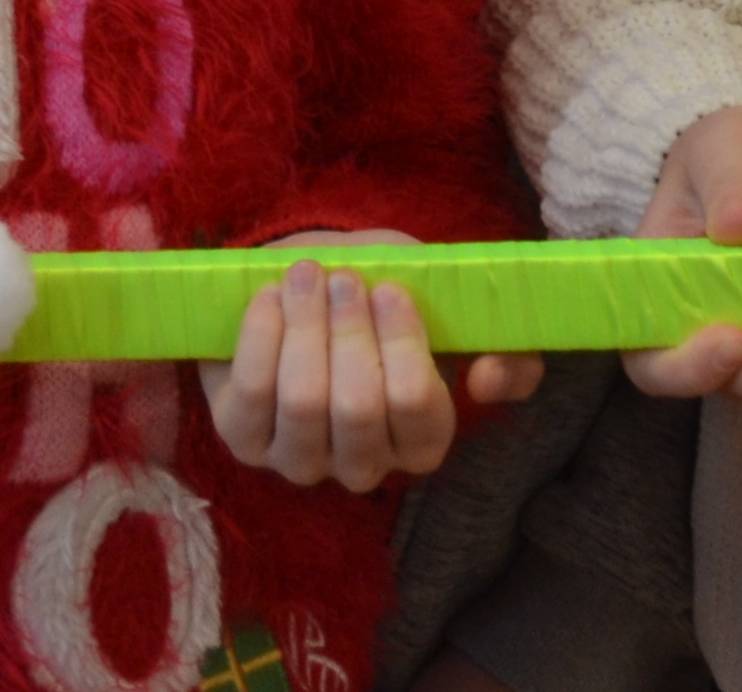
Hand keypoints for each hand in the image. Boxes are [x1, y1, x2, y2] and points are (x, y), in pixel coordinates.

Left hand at [200, 259, 479, 489]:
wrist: (311, 285)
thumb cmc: (384, 296)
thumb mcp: (447, 307)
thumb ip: (495, 343)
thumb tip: (488, 381)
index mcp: (420, 440)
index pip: (418, 409)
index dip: (403, 346)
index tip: (391, 289)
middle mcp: (362, 465)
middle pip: (357, 408)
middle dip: (349, 330)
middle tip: (345, 278)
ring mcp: (300, 459)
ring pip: (303, 403)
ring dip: (304, 326)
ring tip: (307, 276)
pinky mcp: (245, 441)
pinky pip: (251, 394)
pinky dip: (260, 336)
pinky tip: (271, 297)